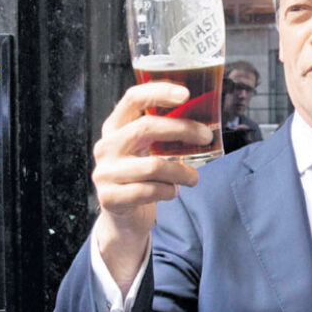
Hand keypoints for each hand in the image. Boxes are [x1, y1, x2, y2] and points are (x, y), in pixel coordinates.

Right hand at [92, 83, 212, 288]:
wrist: (123, 219)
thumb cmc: (141, 178)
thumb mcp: (146, 151)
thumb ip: (163, 135)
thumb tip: (204, 122)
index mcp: (114, 127)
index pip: (132, 98)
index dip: (158, 91)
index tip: (186, 94)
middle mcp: (106, 146)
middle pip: (146, 128)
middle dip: (182, 129)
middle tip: (206, 136)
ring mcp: (105, 172)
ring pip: (154, 166)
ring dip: (182, 172)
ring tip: (193, 178)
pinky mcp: (110, 198)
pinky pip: (150, 191)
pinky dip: (169, 191)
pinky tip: (172, 192)